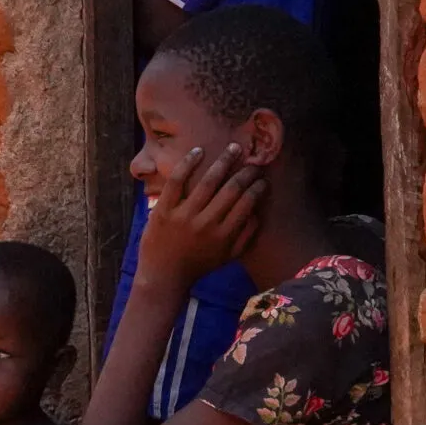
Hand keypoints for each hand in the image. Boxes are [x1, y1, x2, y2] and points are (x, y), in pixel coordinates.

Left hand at [139, 144, 262, 287]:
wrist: (163, 276)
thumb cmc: (198, 265)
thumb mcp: (227, 257)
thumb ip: (246, 237)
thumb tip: (258, 213)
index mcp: (224, 236)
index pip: (246, 204)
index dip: (257, 188)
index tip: (262, 178)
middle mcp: (206, 224)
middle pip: (231, 190)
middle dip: (246, 172)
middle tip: (253, 161)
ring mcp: (184, 215)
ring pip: (208, 182)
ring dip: (224, 162)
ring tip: (234, 148)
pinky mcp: (164, 209)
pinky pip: (177, 181)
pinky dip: (188, 164)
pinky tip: (199, 151)